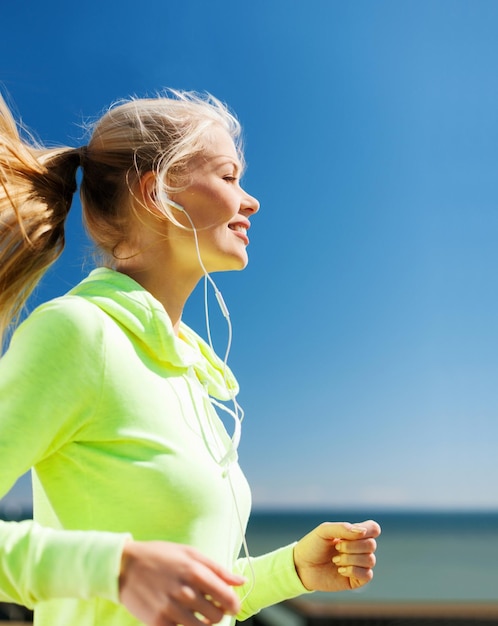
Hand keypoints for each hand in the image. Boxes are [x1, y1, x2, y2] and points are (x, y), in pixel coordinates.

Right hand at [119, 540, 244, 625]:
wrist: (124, 566)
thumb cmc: (160, 556)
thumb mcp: (190, 553)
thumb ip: (217, 569)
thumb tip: (241, 581)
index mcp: (195, 572)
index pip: (227, 598)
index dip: (234, 604)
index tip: (232, 605)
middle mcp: (184, 592)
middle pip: (216, 616)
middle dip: (218, 612)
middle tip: (210, 606)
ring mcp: (171, 609)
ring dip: (203, 622)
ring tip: (197, 612)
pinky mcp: (158, 623)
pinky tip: (181, 616)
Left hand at [293, 520, 380, 591]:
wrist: (301, 566)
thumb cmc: (312, 545)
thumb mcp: (324, 531)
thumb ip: (343, 528)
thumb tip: (362, 532)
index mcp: (354, 534)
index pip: (373, 529)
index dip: (368, 530)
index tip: (353, 533)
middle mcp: (359, 548)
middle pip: (371, 545)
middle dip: (352, 546)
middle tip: (336, 547)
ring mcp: (358, 564)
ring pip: (370, 560)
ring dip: (350, 558)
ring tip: (335, 560)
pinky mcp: (356, 580)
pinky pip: (367, 575)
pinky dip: (353, 570)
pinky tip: (340, 570)